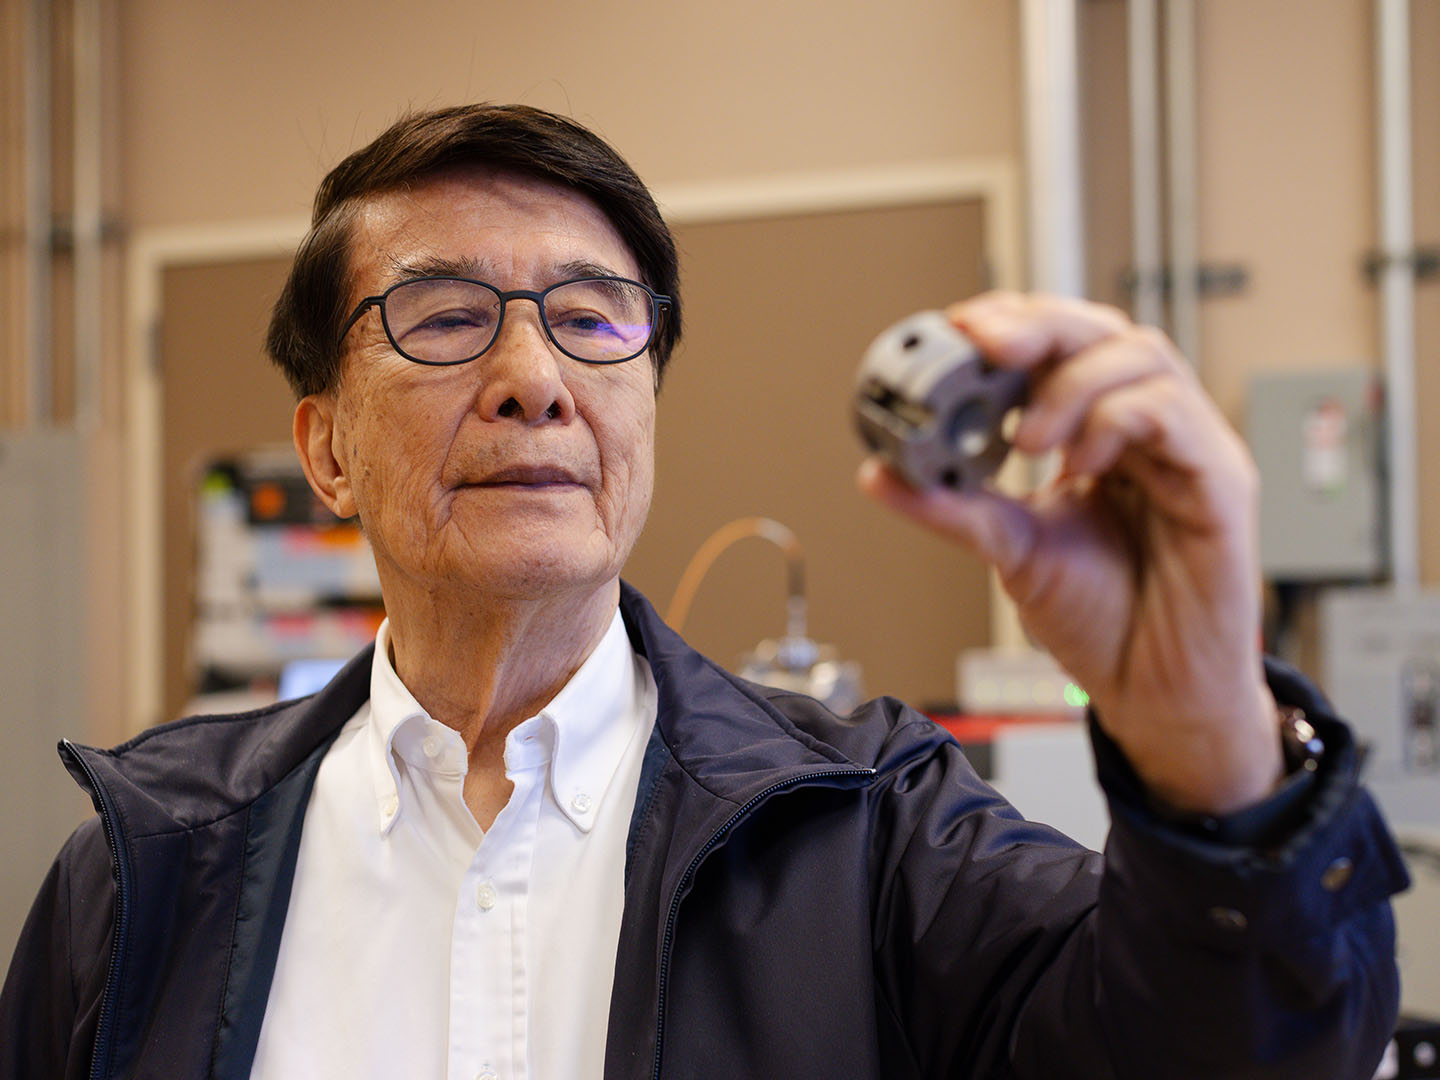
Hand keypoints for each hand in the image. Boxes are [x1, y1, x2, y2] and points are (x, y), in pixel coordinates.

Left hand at [858, 291, 1281, 815]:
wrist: (1155, 694)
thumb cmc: (1105, 621)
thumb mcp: (1010, 549)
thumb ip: (953, 507)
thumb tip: (880, 472)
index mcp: (1102, 435)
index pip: (1064, 347)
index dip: (1015, 322)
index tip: (960, 327)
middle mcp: (1149, 431)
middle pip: (1105, 332)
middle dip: (1038, 326)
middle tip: (984, 343)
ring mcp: (1189, 450)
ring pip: (1142, 356)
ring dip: (1070, 382)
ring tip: (1024, 437)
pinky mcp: (1220, 482)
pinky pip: (1174, 414)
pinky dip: (1116, 419)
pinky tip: (1078, 458)